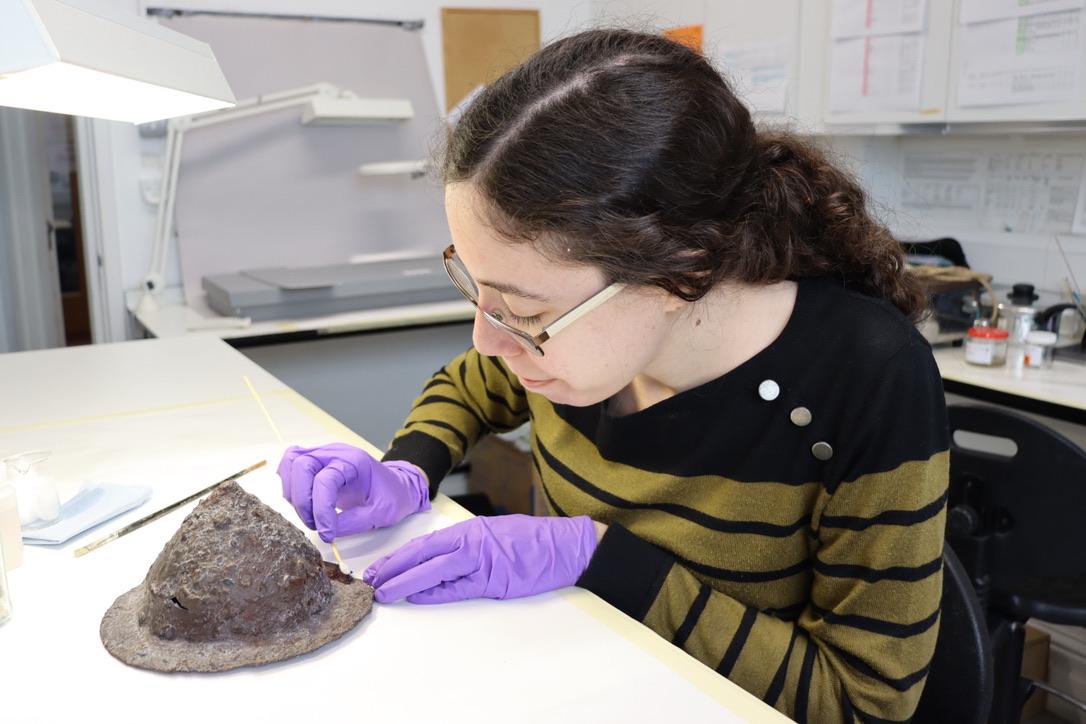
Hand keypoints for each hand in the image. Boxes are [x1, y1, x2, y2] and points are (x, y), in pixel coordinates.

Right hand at [277, 443, 429, 541]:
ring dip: (293, 493)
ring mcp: (323, 455)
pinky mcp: (315, 463)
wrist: (395, 487)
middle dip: (302, 500)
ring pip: (291, 463)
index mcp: (355, 461)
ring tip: (310, 516)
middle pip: (301, 465)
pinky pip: (290, 466)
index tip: (327, 533)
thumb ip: (353, 522)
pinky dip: (290, 485)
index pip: (325, 480)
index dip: (321, 509)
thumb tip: (325, 531)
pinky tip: (304, 503)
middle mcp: (335, 453)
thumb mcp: (380, 514)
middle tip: (314, 524)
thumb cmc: (391, 496)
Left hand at [363, 514, 597, 603]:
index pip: (425, 544)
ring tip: (385, 590)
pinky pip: (458, 587)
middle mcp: (472, 541)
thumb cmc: (533, 542)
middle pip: (423, 554)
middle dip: (393, 567)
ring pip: (435, 569)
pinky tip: (416, 595)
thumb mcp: (494, 536)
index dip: (398, 556)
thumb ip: (466, 549)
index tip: (378, 567)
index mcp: (470, 530)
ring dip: (407, 580)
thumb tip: (435, 565)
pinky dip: (435, 592)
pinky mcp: (496, 580)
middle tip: (370, 580)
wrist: (568, 546)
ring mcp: (483, 560)